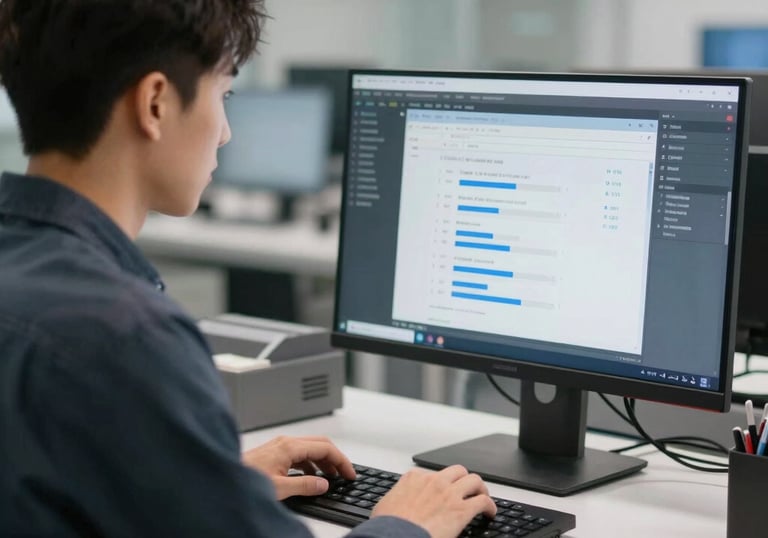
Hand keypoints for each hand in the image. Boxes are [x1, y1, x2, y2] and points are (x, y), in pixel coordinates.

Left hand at [242, 435, 355, 499]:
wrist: (223, 479)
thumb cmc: (244, 480)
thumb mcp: (279, 488)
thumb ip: (304, 485)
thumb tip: (323, 484)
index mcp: (290, 446)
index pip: (325, 448)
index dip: (341, 461)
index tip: (350, 473)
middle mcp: (286, 442)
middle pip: (320, 444)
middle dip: (335, 458)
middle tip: (345, 474)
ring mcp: (279, 446)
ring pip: (309, 449)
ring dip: (323, 462)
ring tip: (330, 478)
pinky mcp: (274, 453)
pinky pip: (299, 454)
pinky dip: (310, 464)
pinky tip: (310, 477)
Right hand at [371, 465, 496, 537]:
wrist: (396, 536)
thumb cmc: (389, 525)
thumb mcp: (386, 505)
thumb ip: (396, 499)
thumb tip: (393, 506)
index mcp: (414, 478)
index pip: (432, 473)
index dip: (440, 483)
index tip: (443, 490)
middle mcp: (434, 481)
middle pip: (457, 471)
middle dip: (464, 479)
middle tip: (468, 489)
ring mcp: (449, 493)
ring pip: (474, 480)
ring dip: (480, 488)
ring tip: (482, 496)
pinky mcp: (462, 509)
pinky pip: (483, 501)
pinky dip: (489, 506)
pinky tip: (489, 513)